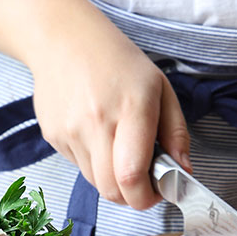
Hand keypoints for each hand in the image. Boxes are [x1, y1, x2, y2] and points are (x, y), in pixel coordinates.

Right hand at [29, 4, 190, 209]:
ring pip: (95, 182)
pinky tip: (97, 133)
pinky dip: (93, 162)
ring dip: (112, 178)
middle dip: (132, 196)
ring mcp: (70, 131)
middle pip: (112, 190)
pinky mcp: (52, 136)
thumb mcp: (161, 88)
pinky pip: (78, 166)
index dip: (147, 196)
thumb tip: (184, 172)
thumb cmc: (118, 61)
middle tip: (143, 179)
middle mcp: (97, 123)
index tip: (158, 190)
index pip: (132, 175)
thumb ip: (176, 133)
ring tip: (120, 148)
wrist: (65, 39)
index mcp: (131, 109)